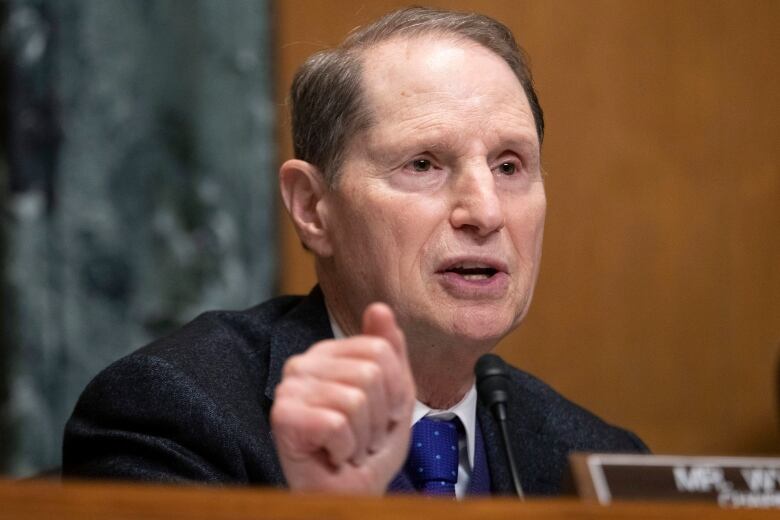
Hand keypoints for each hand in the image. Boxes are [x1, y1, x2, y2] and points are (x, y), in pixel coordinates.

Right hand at [270, 303, 415, 493]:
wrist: (350, 493)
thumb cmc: (368, 447)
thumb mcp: (395, 395)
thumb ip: (390, 352)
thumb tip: (379, 308)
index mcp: (330, 353)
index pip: (380, 349)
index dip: (395, 390)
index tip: (383, 414)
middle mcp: (304, 363)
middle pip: (370, 373)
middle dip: (379, 416)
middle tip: (363, 435)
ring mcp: (290, 388)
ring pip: (355, 399)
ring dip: (363, 436)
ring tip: (349, 446)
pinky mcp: (283, 415)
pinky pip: (336, 423)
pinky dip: (344, 448)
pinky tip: (332, 454)